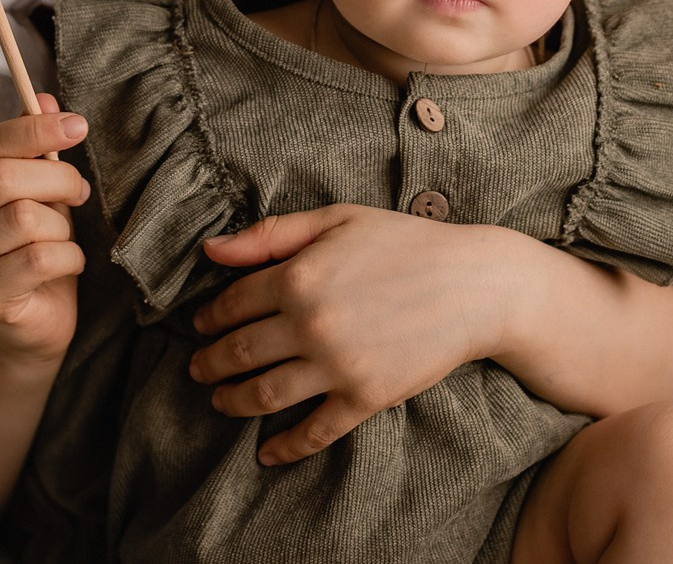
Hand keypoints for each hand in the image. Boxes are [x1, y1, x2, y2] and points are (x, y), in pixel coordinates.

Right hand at [0, 96, 91, 367]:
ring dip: (62, 226)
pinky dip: (69, 257)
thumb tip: (42, 98)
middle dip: (56, 179)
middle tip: (79, 192)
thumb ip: (34, 147)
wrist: (29, 325)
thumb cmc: (33, 247)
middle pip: (3, 178)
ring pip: (24, 219)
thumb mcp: (36, 191)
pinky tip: (68, 264)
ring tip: (64, 237)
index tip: (78, 125)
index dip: (34, 129)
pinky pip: (38, 259)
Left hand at [188, 204, 523, 465]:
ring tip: (220, 402)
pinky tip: (266, 452)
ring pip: (265, 394)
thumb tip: (210, 249)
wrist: (475, 285)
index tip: (199, 325)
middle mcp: (309, 323)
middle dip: (210, 363)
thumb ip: (271, 234)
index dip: (209, 316)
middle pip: (240, 352)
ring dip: (233, 402)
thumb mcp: (337, 219)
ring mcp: (336, 365)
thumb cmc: (406, 243)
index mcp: (298, 275)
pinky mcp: (364, 397)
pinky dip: (286, 447)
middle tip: (197, 369)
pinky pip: (314, 431)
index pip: (232, 303)